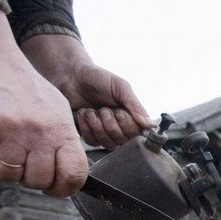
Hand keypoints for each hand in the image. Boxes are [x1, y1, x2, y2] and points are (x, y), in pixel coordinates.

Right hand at [0, 0, 87, 196]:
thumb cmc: (20, 84)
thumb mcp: (55, 109)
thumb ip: (64, 141)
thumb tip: (71, 175)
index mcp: (61, 127)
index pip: (75, 174)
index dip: (64, 188)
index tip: (53, 187)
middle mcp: (38, 131)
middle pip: (38, 180)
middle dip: (27, 177)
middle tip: (20, 159)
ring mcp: (8, 130)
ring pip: (8, 175)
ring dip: (2, 165)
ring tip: (1, 144)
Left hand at [20, 34, 153, 149]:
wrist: (71, 76)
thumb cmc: (97, 78)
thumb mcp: (120, 87)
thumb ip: (135, 105)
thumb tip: (150, 125)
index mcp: (132, 116)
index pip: (137, 134)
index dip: (126, 124)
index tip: (118, 110)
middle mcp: (121, 127)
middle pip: (122, 141)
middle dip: (109, 123)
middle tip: (102, 108)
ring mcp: (105, 133)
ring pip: (108, 144)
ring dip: (96, 125)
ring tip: (91, 110)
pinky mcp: (90, 135)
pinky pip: (92, 142)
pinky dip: (86, 127)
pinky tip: (84, 115)